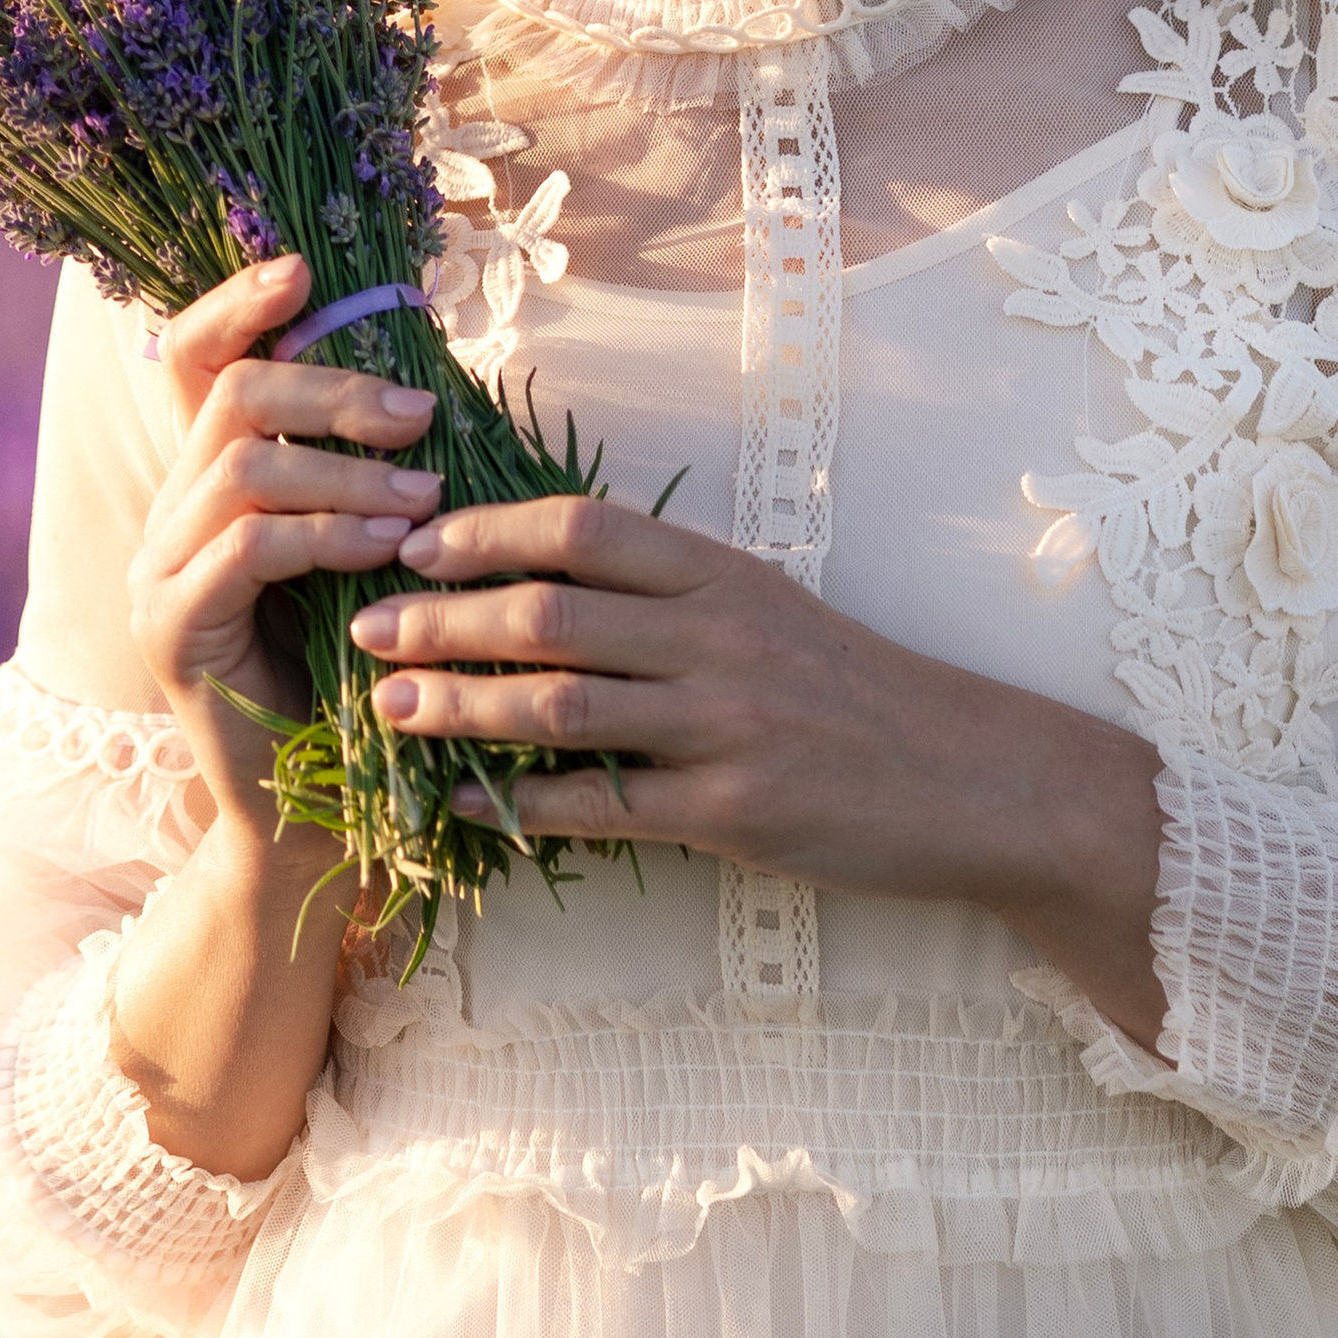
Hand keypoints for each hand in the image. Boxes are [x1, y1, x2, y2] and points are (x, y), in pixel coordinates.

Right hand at [128, 253, 446, 837]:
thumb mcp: (365, 556)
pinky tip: (388, 549)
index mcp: (209, 487)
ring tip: (423, 500)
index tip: (304, 270)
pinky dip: (326, 536)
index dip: (239, 304)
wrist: (314, 817)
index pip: (193, 360)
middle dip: (334, 393)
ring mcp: (158, 574)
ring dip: (345, 470)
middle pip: (231, 399)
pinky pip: (246, 550)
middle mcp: (169, 517)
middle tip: (421, 419)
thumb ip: (367, 476)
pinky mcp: (172, 632)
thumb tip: (431, 387)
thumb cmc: (359, 677)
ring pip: (241, 467)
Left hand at [348, 496, 1170, 1041]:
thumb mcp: (769, 608)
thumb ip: (670, 592)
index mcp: (722, 573)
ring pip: (562, 705)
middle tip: (367, 627)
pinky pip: (606, 806)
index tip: (415, 543)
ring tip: (392, 709)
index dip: (487, 533)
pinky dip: (526, 806)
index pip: (582, 530)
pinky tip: (469, 806)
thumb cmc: (856, 688)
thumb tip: (545, 576)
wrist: (970, 777)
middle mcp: (719, 636)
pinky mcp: (735, 808)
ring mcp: (727, 724)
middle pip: (551, 612)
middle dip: (444, 619)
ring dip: (462, 707)